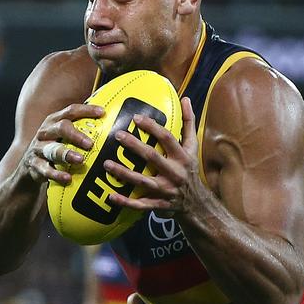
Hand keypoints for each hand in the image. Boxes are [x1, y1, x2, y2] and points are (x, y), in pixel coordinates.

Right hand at [22, 103, 104, 185]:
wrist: (29, 165)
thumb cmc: (54, 146)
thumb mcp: (62, 135)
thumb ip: (80, 127)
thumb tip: (107, 118)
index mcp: (54, 121)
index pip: (70, 111)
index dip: (86, 110)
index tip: (102, 112)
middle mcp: (45, 132)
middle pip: (61, 128)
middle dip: (76, 135)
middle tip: (90, 143)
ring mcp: (38, 149)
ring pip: (53, 150)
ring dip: (67, 154)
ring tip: (80, 160)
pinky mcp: (35, 165)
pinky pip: (46, 170)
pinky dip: (57, 174)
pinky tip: (68, 178)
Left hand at [103, 97, 202, 214]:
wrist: (197, 203)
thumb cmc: (190, 170)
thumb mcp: (193, 148)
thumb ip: (188, 123)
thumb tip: (185, 99)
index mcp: (182, 157)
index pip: (167, 138)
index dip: (152, 127)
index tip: (136, 118)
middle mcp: (174, 173)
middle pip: (152, 157)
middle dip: (134, 146)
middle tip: (117, 135)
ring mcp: (166, 190)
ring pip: (142, 182)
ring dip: (124, 173)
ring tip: (106, 164)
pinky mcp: (159, 204)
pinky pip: (140, 204)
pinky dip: (126, 202)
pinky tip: (111, 196)